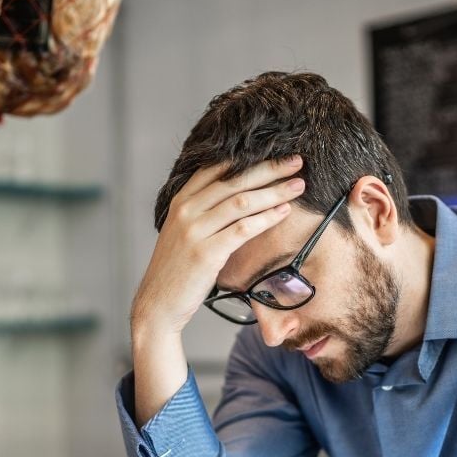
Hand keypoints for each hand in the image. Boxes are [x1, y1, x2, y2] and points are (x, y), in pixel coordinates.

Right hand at [131, 156, 305, 337]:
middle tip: (296, 162)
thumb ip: (202, 211)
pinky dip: (267, 218)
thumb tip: (237, 196)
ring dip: (274, 191)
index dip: (249, 157)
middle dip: (269, 168)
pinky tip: (284, 212)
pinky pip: (243, 229)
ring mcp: (194, 231)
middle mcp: (185, 210)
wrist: (158, 304)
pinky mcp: (205, 253)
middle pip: (234, 180)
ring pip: (242, 202)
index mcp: (180, 201)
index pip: (217, 168)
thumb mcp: (182, 232)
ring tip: (298, 185)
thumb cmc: (177, 271)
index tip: (276, 152)